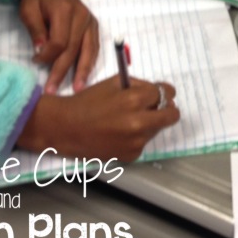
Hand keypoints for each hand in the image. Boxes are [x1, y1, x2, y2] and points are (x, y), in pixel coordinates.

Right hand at [17, 76, 179, 161]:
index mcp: (134, 99)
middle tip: (157, 106)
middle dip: (167, 108)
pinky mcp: (131, 155)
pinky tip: (121, 132)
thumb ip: (138, 85)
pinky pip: (144, 141)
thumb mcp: (114, 82)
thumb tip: (157, 91)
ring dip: (151, 122)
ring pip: (157, 128)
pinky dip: (138, 136)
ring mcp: (136, 141)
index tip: (162, 93)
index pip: (166, 93)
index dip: (164, 92)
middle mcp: (139, 122)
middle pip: (171, 115)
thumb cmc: (88, 101)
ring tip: (129, 119)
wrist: (66, 128)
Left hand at [19, 0, 98, 94]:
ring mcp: (89, 20)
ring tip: (78, 89)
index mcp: (64, 10)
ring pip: (88, 49)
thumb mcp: (28, 9)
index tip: (34, 61)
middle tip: (52, 90)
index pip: (59, 41)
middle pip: (73, 49)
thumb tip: (41, 52)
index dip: (47, 56)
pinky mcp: (93, 24)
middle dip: (62, 71)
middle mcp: (81, 16)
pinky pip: (94, 45)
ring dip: (82, 70)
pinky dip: (91, 61)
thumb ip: (36, 30)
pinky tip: (85, 75)